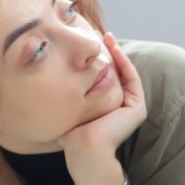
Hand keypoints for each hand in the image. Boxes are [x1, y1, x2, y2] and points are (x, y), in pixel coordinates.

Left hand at [60, 32, 147, 184]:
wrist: (84, 151)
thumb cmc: (70, 135)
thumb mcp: (69, 108)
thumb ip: (68, 94)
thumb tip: (47, 76)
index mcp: (107, 107)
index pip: (105, 77)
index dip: (97, 59)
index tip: (86, 43)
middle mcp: (122, 106)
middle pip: (116, 72)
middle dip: (108, 52)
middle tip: (98, 32)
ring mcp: (132, 108)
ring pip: (125, 73)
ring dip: (117, 53)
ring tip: (105, 36)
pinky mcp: (137, 108)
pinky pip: (132, 79)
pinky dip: (124, 62)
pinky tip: (113, 48)